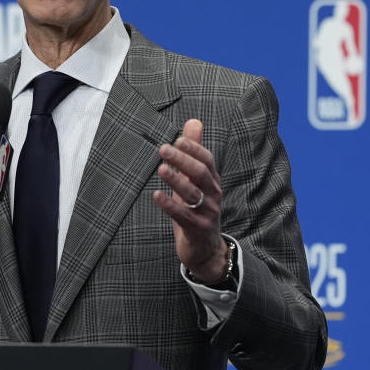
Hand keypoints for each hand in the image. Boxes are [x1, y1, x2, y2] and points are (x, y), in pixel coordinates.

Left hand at [153, 119, 227, 283]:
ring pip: (193, 193)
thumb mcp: (196, 180)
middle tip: (164, 149)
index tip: (177, 139)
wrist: (206, 248)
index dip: (194, 148)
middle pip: (201, 173)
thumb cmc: (197, 209)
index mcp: (212, 181)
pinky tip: (157, 195)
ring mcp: (207, 212)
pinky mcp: (198, 229)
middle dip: (183, 160)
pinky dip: (170, 205)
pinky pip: (184, 215)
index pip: (207, 160)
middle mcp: (213, 195)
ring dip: (176, 180)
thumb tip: (193, 121)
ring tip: (161, 169)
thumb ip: (193, 151)